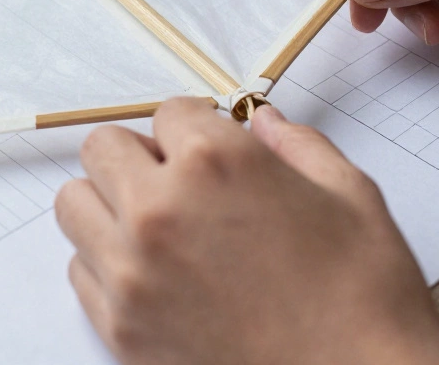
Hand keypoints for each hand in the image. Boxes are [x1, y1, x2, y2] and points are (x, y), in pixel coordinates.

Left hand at [54, 98, 438, 364]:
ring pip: (75, 204)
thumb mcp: (351, 199)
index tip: (208, 148)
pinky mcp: (119, 325)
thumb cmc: (363, 302)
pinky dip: (107, 263)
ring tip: (158, 227)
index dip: (195, 128)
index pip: (168, 112)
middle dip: (139, 156)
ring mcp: (131, 270)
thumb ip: (299, 147)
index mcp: (217, 163)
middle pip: (103, 148)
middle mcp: (160, 209)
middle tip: (177, 181)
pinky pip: (79, 270)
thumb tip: (266, 123)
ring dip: (109, 205)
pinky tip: (155, 275)